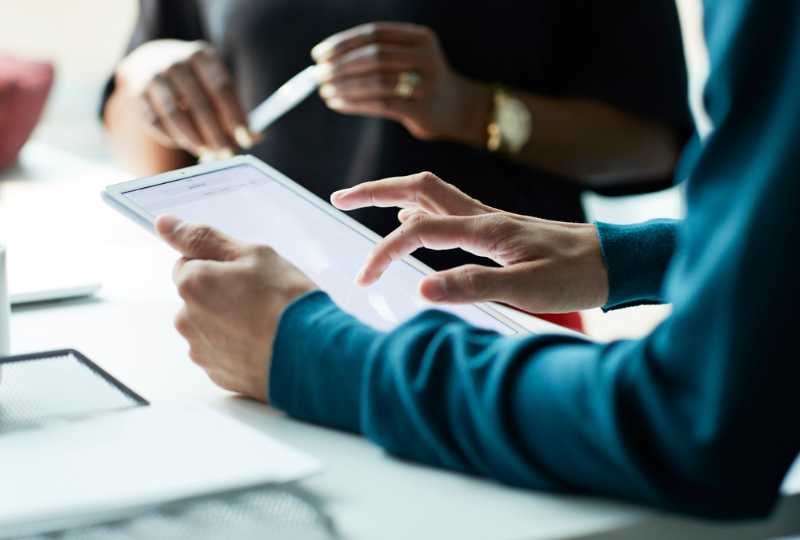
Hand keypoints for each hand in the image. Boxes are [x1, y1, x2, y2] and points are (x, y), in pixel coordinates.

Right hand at [116, 40, 254, 159]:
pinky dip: (173, 138)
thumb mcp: (216, 84)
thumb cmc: (195, 80)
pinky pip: (156, 123)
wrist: (151, 62)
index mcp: (202, 55)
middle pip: (200, 103)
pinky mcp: (137, 93)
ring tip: (207, 152)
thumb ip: (235, 109)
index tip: (246, 139)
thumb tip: (255, 136)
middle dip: (216, 134)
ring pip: (175, 115)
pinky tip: (186, 143)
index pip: (222, 88)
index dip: (235, 116)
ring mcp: (153, 76)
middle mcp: (175, 62)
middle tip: (227, 153)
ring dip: (194, 139)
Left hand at [155, 215, 316, 400]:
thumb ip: (203, 238)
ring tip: (264, 323)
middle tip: (259, 297)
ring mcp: (202, 350)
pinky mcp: (217, 374)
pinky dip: (237, 346)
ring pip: (209, 325)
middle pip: (197, 296)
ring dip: (229, 321)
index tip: (245, 273)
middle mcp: (187, 319)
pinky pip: (222, 352)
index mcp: (192, 284)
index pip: (189, 263)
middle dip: (222, 294)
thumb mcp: (253, 254)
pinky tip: (263, 342)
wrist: (312, 353)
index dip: (219, 264)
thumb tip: (165, 224)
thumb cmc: (286, 301)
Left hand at [311, 23, 489, 142]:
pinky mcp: (422, 109)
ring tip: (325, 91)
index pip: (374, 33)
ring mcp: (426, 84)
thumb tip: (326, 61)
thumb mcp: (408, 57)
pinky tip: (338, 104)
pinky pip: (380, 104)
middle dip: (340, 66)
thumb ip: (378, 54)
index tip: (319, 54)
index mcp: (420, 37)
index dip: (343, 43)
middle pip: (374, 56)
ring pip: (376, 81)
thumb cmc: (421, 81)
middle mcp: (426, 57)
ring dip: (344, 86)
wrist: (457, 109)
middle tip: (317, 75)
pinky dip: (354, 104)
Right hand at [331, 172, 608, 313]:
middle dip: (375, 191)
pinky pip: (447, 208)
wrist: (614, 260)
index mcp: (485, 229)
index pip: (418, 231)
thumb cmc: (576, 274)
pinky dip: (420, 210)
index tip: (365, 279)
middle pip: (418, 188)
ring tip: (364, 204)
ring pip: (431, 194)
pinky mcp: (496, 228)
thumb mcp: (528, 287)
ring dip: (394, 195)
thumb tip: (421, 289)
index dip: (384, 253)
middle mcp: (483, 215)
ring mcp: (489, 219)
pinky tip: (415, 225)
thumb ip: (474, 285)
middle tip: (340, 199)